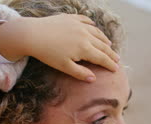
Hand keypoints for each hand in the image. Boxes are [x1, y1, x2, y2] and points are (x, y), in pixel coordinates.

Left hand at [0, 14, 119, 81]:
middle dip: (111, 53)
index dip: (110, 64)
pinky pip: (86, 21)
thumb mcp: (64, 67)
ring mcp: (78, 24)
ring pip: (96, 32)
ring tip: (109, 45)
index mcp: (84, 48)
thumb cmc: (47, 54)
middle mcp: (85, 35)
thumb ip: (80, 73)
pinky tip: (94, 28)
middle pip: (102, 45)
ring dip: (104, 39)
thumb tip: (93, 79)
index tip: (116, 69)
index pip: (102, 58)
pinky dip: (92, 25)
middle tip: (117, 59)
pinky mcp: (70, 18)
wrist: (32, 34)